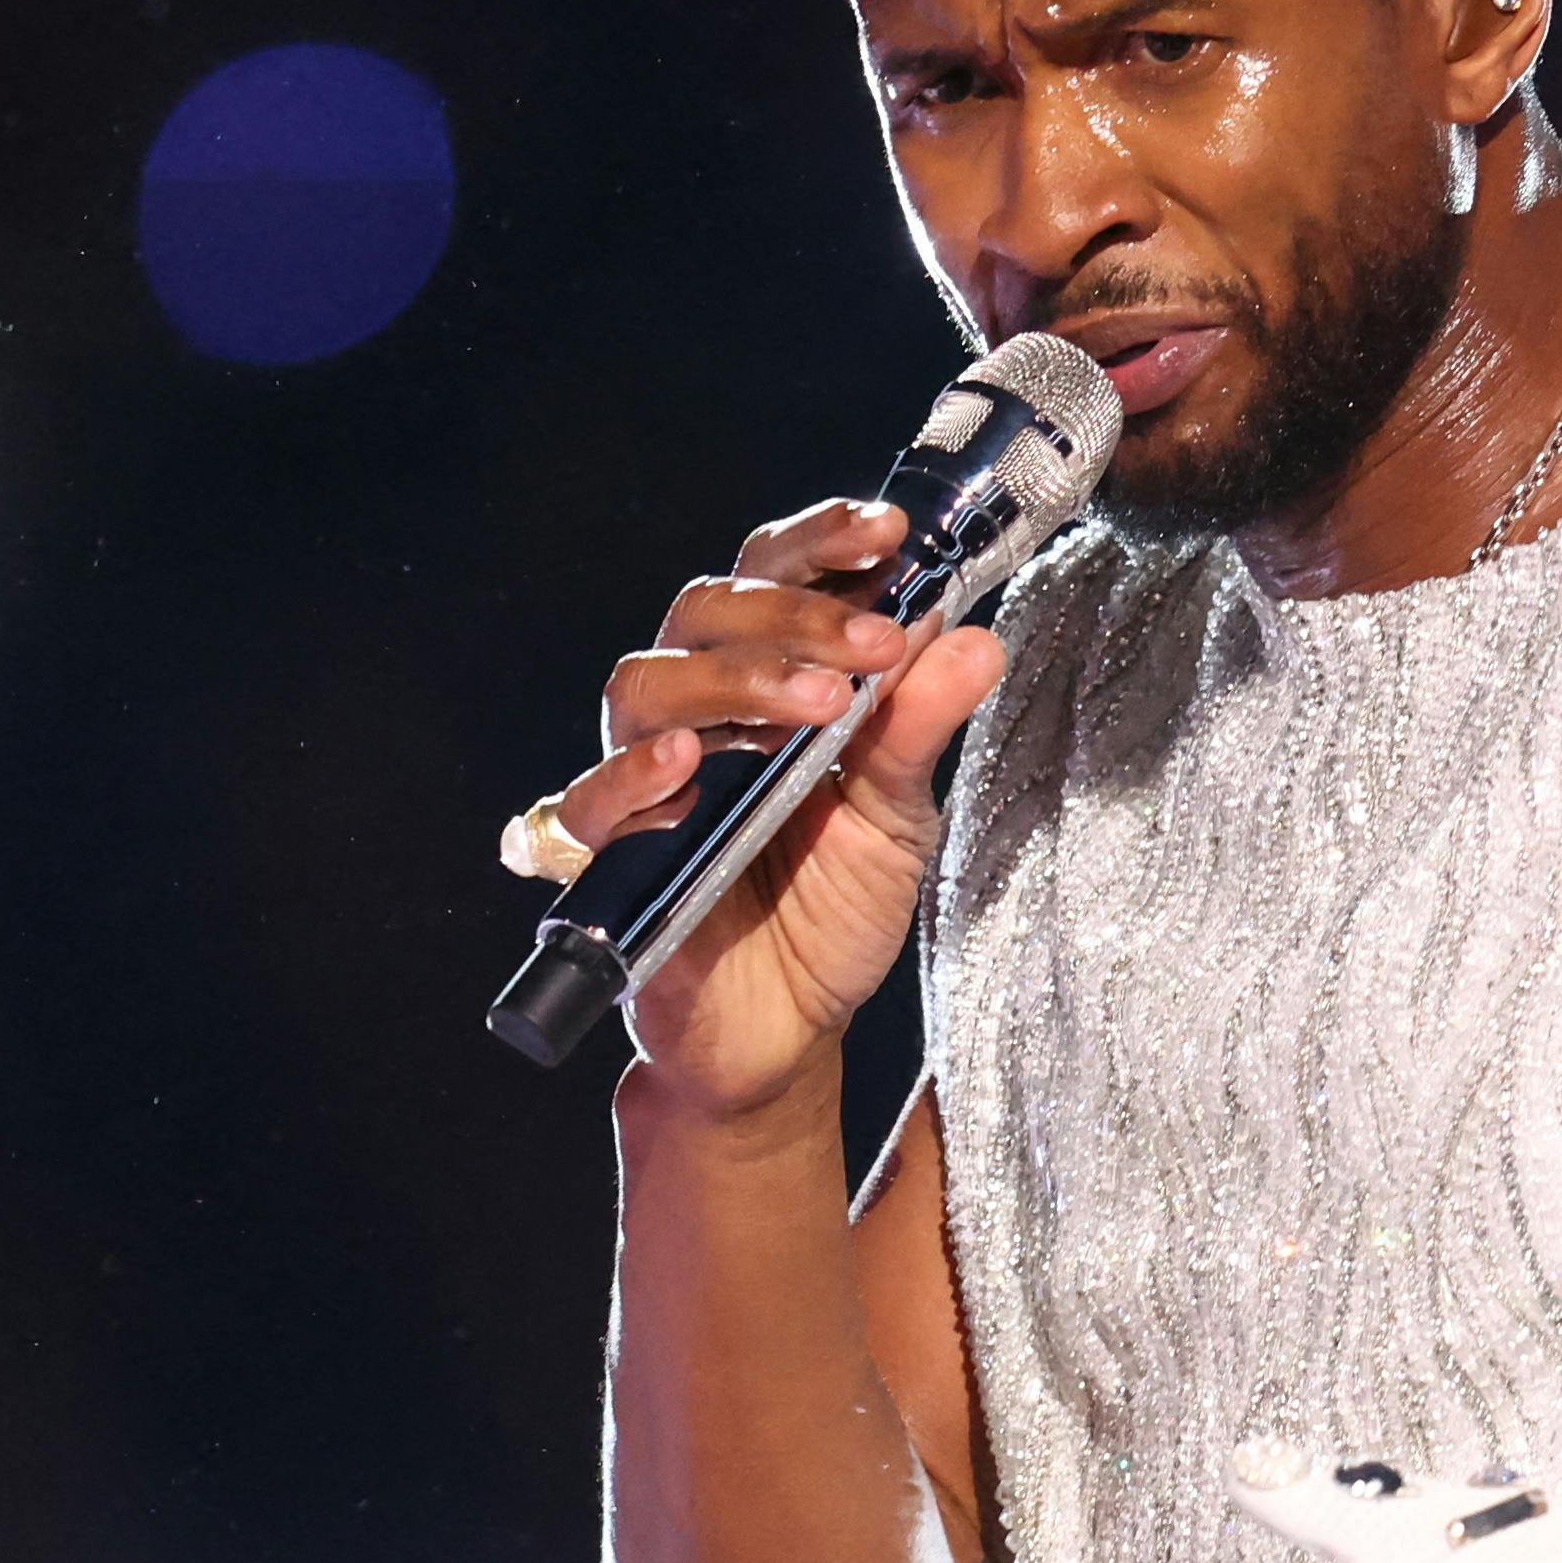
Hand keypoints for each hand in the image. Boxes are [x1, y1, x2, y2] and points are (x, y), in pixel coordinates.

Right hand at [537, 497, 1010, 1120]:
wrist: (786, 1031)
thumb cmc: (829, 910)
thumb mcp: (897, 817)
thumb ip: (919, 726)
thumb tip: (973, 637)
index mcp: (763, 681)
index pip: (772, 576)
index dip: (821, 542)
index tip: (889, 530)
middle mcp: (696, 713)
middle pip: (704, 612)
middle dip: (793, 614)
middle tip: (875, 646)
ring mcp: (646, 779)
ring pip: (644, 684)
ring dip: (732, 679)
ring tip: (814, 704)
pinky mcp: (607, 859)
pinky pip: (587, 803)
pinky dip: (631, 777)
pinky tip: (688, 764)